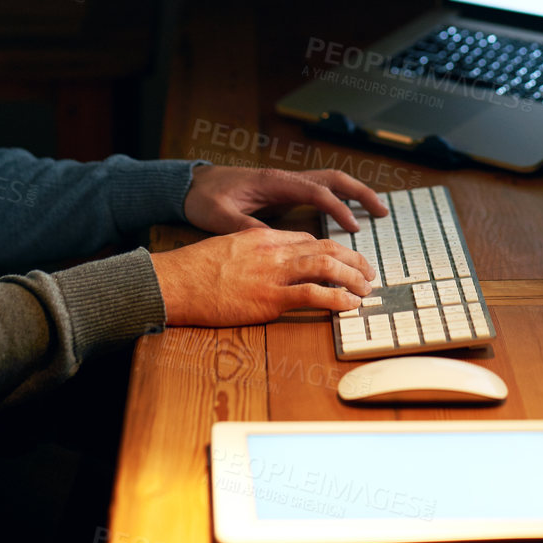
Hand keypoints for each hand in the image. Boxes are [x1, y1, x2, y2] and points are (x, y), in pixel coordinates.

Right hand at [150, 228, 376, 325]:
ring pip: (325, 265)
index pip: (307, 239)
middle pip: (324, 247)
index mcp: (262, 238)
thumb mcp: (226, 247)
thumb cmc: (193, 270)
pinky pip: (313, 294)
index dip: (330, 250)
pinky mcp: (269, 299)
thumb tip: (265, 263)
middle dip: (352, 259)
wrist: (174, 282)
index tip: (342, 261)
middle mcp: (272, 250)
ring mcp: (273, 273)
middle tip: (367, 272)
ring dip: (352, 277)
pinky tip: (348, 305)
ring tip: (366, 289)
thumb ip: (251, 251)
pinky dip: (336, 298)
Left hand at [183, 164, 388, 234]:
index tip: (354, 228)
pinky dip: (340, 199)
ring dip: (354, 194)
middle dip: (360, 192)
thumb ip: (247, 228)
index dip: (338, 208)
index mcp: (274, 182)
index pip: (316, 190)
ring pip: (330, 182)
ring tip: (376, 212)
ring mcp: (287, 183)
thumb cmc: (205, 199)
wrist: (192, 184)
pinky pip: (320, 191)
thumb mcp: (221, 217)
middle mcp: (286, 178)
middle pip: (333, 178)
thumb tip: (273, 243)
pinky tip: (349, 215)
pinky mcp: (285, 191)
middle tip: (382, 212)